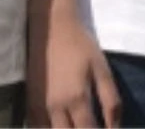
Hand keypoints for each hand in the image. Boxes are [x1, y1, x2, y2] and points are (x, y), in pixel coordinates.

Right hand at [27, 13, 120, 128]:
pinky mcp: (29, 102)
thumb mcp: (101, 70)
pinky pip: (36, 127)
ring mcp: (39, 107)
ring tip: (77, 126)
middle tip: (90, 127)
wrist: (51, 26)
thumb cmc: (80, 45)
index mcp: (77, 100)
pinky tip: (60, 125)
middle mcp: (56, 108)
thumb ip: (110, 101)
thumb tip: (115, 127)